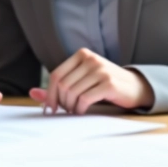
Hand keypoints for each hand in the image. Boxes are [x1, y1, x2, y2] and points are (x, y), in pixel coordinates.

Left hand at [30, 48, 153, 114]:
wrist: (135, 87)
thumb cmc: (104, 85)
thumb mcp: (81, 81)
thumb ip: (58, 87)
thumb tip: (32, 93)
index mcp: (81, 55)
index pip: (56, 75)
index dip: (49, 94)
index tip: (49, 108)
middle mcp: (90, 59)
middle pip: (62, 85)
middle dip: (60, 102)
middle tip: (64, 111)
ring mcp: (100, 70)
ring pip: (72, 92)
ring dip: (70, 107)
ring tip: (74, 111)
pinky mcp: (109, 83)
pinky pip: (85, 99)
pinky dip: (80, 109)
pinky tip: (82, 111)